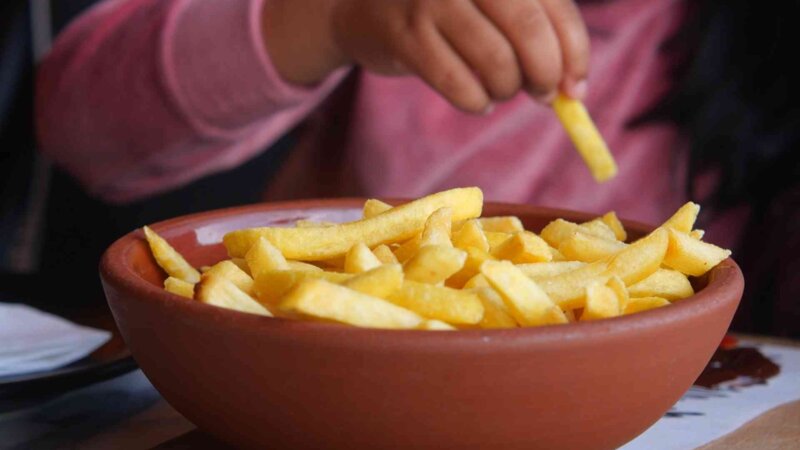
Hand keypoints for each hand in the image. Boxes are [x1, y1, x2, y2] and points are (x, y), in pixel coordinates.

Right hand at [263, 0, 589, 113]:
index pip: (554, 5)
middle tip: (541, 95)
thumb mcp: (493, 3)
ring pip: (495, 63)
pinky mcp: (405, 34)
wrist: (364, 8)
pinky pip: (459, 85)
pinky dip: (475, 102)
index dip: (574, 52)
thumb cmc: (445, 10)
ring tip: (499, 90)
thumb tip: (572, 89)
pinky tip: (476, 99)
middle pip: (527, 31)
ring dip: (506, 91)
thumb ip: (537, 31)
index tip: (575, 89)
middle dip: (543, 75)